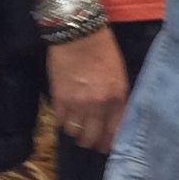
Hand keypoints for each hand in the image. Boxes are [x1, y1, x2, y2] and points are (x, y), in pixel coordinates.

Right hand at [47, 26, 127, 152]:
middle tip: (91, 139)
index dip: (109, 143)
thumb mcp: (119, 74)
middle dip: (92, 141)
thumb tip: (114, 119)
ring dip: (77, 131)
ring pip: (75, 133)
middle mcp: (97, 105)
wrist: (78, 33)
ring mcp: (77, 104)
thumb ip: (117, 99)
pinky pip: (61, 122)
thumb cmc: (103, 50)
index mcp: (116, 97)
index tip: (107, 146)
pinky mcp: (59, 100)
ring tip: (78, 125)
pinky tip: (67, 114)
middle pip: (92, 138)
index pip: (114, 132)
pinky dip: (64, 121)